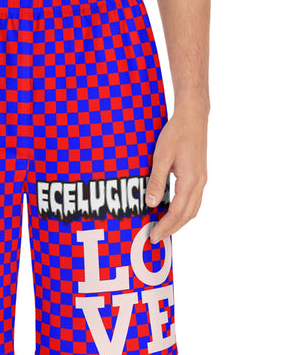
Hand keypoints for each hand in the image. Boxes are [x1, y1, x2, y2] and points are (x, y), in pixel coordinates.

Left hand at [145, 97, 208, 243]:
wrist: (193, 117)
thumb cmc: (176, 134)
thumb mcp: (162, 157)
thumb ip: (157, 181)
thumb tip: (152, 203)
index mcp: (191, 181)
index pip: (177, 212)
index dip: (165, 226)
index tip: (154, 235)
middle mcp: (200, 183)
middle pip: (187, 215)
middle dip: (172, 228)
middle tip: (156, 237)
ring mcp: (201, 180)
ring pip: (192, 209)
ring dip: (178, 221)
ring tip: (164, 229)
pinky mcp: (199, 175)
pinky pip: (193, 200)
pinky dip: (183, 211)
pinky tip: (172, 211)